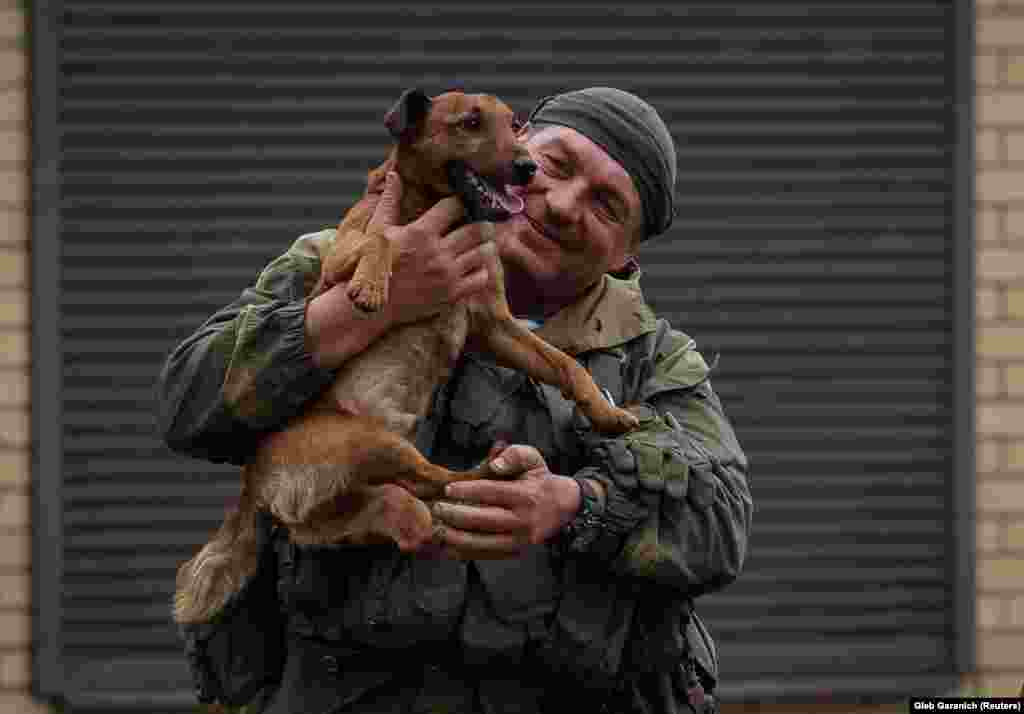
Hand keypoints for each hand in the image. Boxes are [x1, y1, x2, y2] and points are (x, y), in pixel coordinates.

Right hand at [306, 171, 499, 367]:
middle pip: (477, 229)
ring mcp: (447, 274)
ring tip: (482, 242)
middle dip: (483, 222)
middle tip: (482, 221)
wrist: (371, 305)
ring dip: (485, 245)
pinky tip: (474, 266)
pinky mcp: (452, 294)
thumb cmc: (371, 265)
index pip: (454, 207)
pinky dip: (482, 270)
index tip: (463, 203)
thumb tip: (394, 175)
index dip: (461, 202)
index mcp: (420, 233)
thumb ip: (390, 202)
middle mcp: (437, 252)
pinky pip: (481, 278)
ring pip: (483, 252)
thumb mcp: (377, 231)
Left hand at [425, 444, 581, 559]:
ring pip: (482, 542)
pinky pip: (486, 555)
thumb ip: (515, 455)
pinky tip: (447, 545)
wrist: (563, 508)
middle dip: (455, 515)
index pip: (491, 492)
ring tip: (437, 528)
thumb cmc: (540, 480)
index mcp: (526, 495)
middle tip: (436, 508)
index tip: (447, 489)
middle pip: (483, 520)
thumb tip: (494, 465)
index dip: (467, 490)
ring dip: (455, 537)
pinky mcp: (516, 552)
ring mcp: (519, 540)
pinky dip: (464, 552)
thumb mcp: (533, 459)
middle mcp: (523, 520)